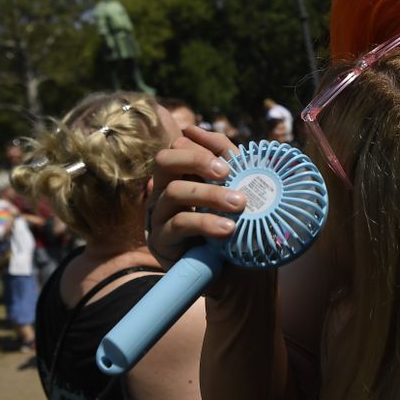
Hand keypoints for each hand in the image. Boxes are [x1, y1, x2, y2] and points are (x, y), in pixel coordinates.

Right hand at [147, 126, 244, 266]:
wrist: (234, 270)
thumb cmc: (232, 223)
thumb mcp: (233, 188)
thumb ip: (225, 158)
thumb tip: (198, 130)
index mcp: (180, 175)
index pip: (179, 146)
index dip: (201, 146)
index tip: (229, 161)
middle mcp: (163, 191)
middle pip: (164, 160)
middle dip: (196, 160)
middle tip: (226, 172)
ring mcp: (159, 215)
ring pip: (175, 191)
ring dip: (210, 194)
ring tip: (240, 204)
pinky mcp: (161, 240)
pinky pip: (180, 224)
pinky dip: (207, 223)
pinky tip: (228, 228)